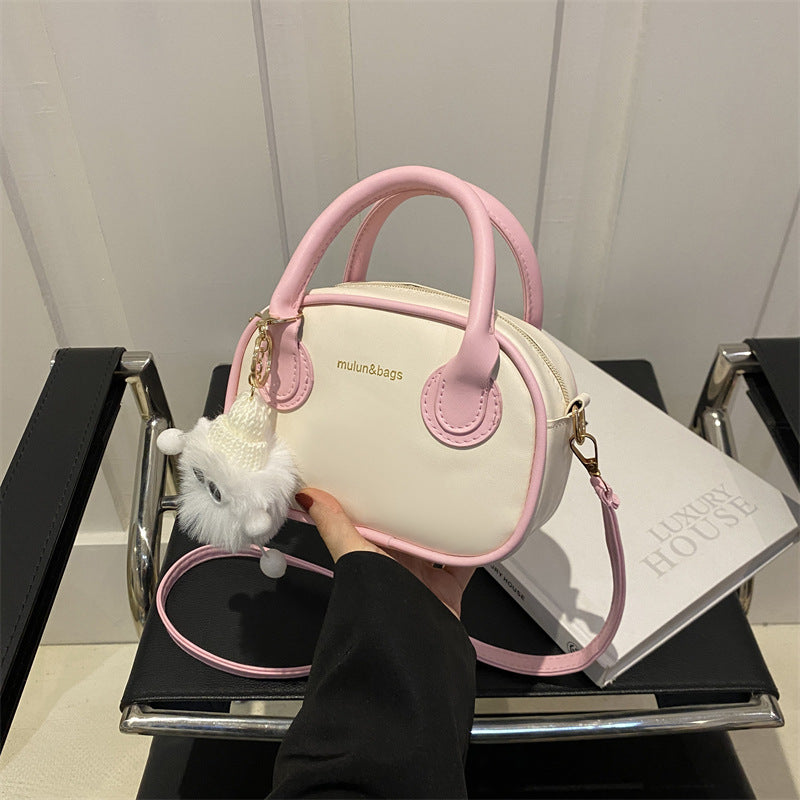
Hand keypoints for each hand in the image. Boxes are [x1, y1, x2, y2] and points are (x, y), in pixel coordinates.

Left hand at [295, 489, 473, 617]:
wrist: (411, 646)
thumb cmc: (376, 603)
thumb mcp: (354, 553)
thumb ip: (333, 525)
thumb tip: (307, 495)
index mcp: (371, 555)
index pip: (375, 520)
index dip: (380, 499)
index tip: (388, 474)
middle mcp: (396, 568)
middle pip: (408, 531)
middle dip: (417, 510)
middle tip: (428, 479)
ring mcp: (422, 581)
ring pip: (436, 546)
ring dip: (445, 528)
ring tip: (455, 500)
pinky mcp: (446, 592)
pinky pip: (463, 566)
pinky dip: (473, 552)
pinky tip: (479, 533)